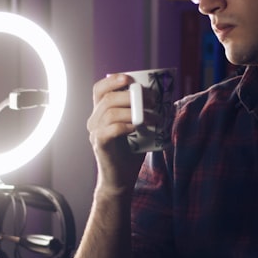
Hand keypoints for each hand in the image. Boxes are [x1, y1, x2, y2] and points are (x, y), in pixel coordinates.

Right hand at [87, 74, 145, 193]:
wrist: (122, 179)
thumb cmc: (131, 152)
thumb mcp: (137, 127)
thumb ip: (141, 112)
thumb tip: (163, 96)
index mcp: (100, 112)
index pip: (99, 89)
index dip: (112, 80)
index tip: (129, 78)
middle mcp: (94, 120)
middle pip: (107, 98)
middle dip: (131, 95)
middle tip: (152, 101)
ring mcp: (95, 133)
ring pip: (109, 112)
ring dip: (134, 112)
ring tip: (153, 118)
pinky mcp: (100, 145)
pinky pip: (110, 130)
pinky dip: (125, 125)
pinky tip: (138, 128)